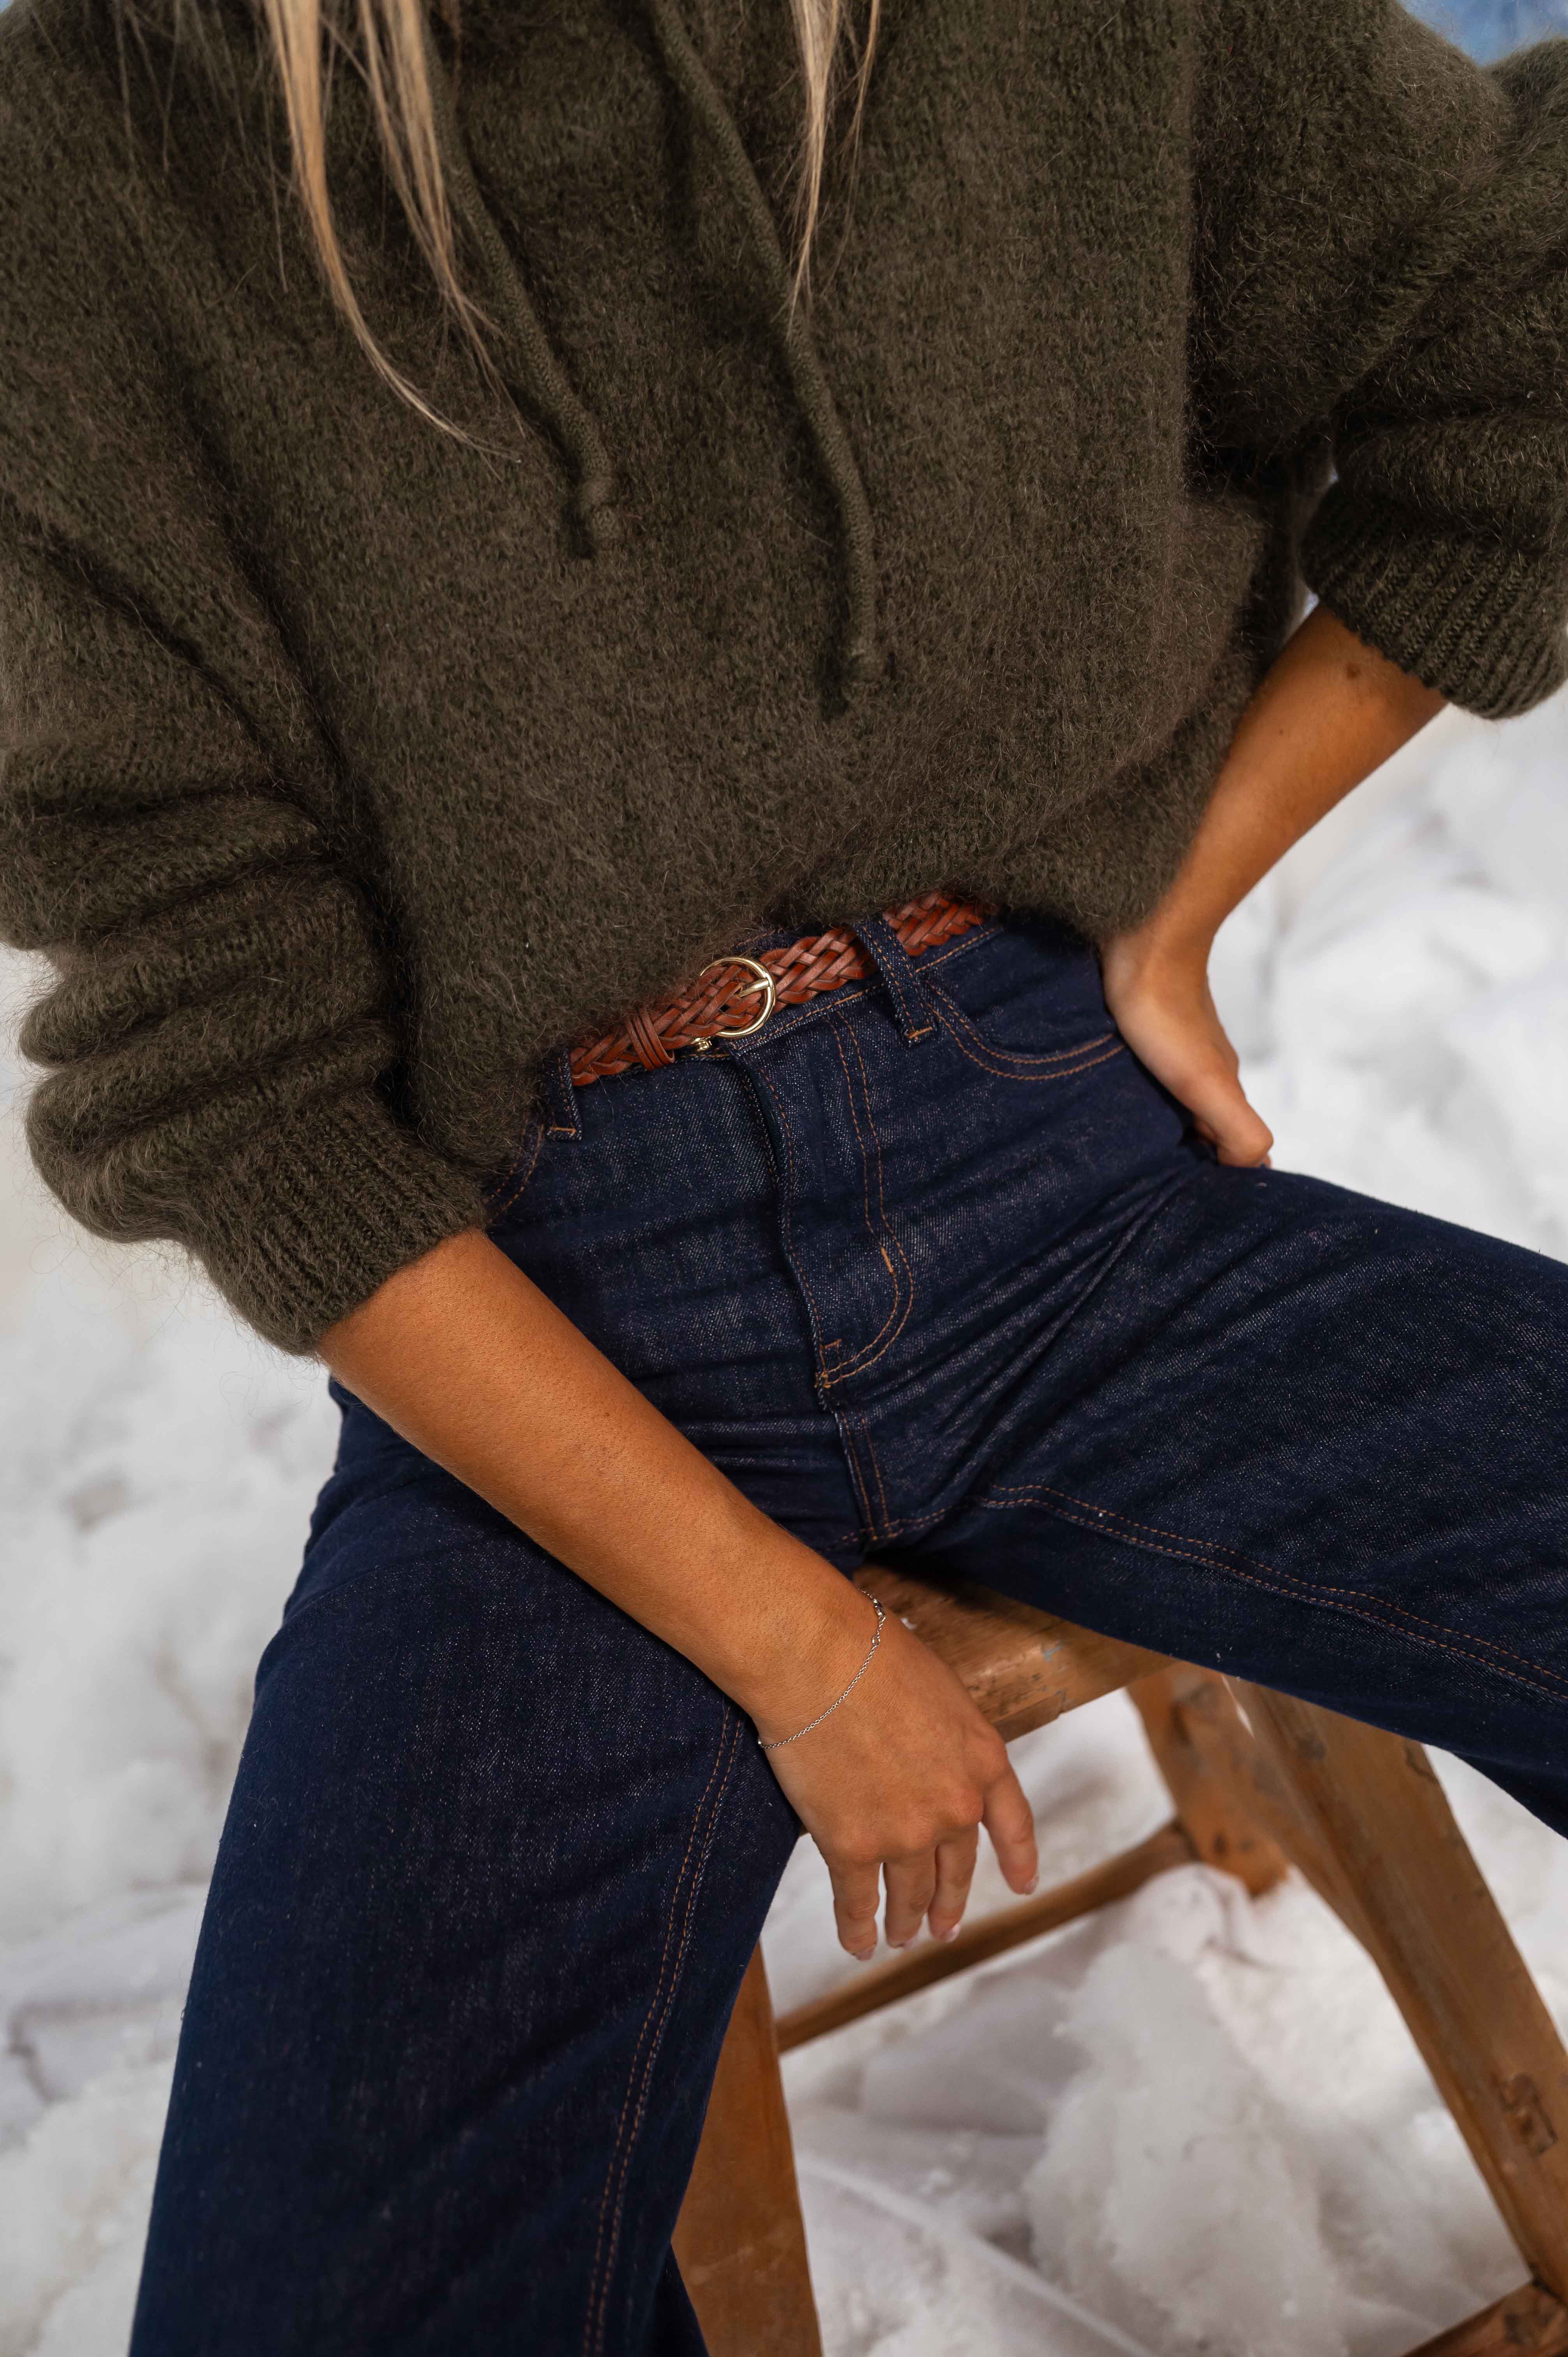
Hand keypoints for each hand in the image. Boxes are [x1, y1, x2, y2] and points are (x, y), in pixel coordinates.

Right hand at [755, 1596, 1038, 1958]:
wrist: (819, 1658)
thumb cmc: (870, 1651)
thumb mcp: (935, 1689)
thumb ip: (942, 1736)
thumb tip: (926, 1752)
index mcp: (982, 1760)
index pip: (1013, 1822)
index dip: (1018, 1858)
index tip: (1023, 1886)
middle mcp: (955, 1807)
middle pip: (956, 1869)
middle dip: (949, 1903)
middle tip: (943, 1928)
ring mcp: (905, 1834)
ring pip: (909, 1894)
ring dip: (905, 1921)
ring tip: (900, 1938)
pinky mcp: (852, 1847)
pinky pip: (857, 1901)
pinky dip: (857, 1928)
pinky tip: (858, 1943)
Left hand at [1100, 924, 1271, 1167]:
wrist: (1141, 938)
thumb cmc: (1165, 1013)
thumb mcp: (1206, 1082)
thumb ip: (1240, 1129)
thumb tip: (1251, 1166)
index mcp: (1223, 1086)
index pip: (1232, 1144)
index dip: (1218, 1173)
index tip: (1187, 1201)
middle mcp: (1202, 1067)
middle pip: (1202, 1122)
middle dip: (1184, 1153)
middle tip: (1147, 1184)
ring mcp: (1172, 1046)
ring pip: (1170, 1097)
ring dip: (1155, 1124)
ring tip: (1123, 1152)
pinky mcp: (1141, 1027)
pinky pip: (1143, 1070)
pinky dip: (1134, 1093)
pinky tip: (1111, 1102)